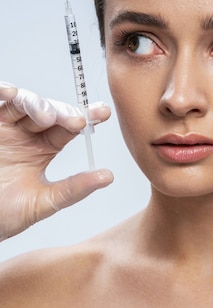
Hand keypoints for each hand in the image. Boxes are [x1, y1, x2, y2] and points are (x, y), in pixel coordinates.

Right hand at [0, 82, 113, 241]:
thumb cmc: (3, 214)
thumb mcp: (43, 202)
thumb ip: (73, 189)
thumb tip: (107, 177)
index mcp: (43, 148)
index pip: (69, 127)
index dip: (87, 117)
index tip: (103, 113)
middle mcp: (24, 133)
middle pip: (49, 112)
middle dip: (65, 113)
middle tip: (77, 121)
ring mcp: (3, 128)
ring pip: (23, 103)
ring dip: (37, 104)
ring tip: (48, 117)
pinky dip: (3, 92)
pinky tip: (12, 93)